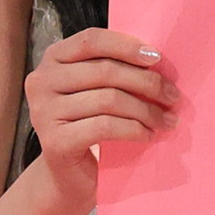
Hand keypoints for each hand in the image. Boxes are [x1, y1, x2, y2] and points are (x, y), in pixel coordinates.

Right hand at [24, 28, 177, 200]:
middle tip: (172, 95)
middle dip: (146, 82)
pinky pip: (105, 127)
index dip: (126, 46)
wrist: (67, 175)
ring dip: (146, 110)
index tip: (157, 58)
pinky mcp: (55, 141)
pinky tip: (148, 135)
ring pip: (108, 99)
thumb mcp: (94, 88)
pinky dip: (133, 129)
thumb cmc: (87, 124)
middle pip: (104, 71)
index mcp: (52, 59)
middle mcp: (41, 81)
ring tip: (166, 120)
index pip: (91, 40)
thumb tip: (156, 58)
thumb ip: (113, 68)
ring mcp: (44, 112)